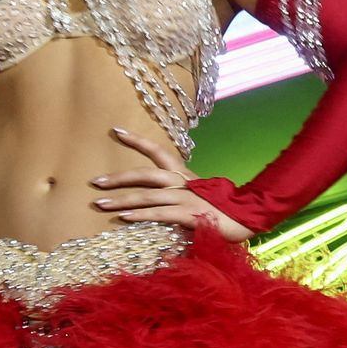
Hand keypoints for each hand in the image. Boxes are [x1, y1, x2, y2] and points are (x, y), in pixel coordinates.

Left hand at [91, 126, 254, 242]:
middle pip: (146, 174)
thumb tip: (158, 203)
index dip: (137, 140)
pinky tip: (123, 217)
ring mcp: (186, 197)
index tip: (116, 130)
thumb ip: (178, 197)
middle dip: (119, 177)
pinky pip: (160, 213)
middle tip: (95, 182)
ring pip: (148, 195)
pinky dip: (140, 215)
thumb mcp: (199, 197)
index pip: (158, 151)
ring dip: (121, 199)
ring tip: (100, 203)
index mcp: (185, 174)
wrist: (251, 215)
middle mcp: (183, 182)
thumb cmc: (224, 208)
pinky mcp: (190, 214)